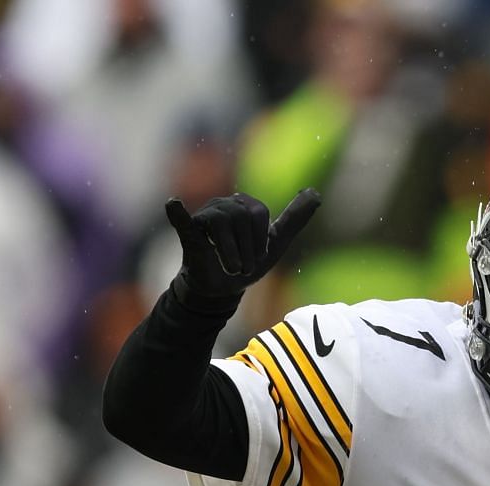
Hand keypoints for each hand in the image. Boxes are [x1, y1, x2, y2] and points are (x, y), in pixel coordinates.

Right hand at [165, 189, 320, 306]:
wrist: (222, 289)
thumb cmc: (249, 262)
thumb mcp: (276, 242)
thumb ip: (294, 218)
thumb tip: (315, 193)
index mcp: (244, 205)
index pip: (259, 214)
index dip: (260, 240)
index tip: (257, 255)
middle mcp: (222, 205)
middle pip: (242, 217)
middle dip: (248, 248)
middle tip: (244, 265)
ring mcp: (203, 216)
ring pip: (223, 224)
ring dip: (231, 254)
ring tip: (231, 267)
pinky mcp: (188, 233)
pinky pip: (184, 221)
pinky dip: (178, 214)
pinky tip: (173, 205)